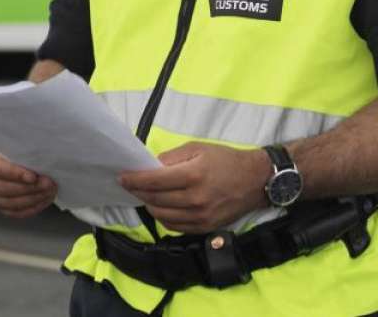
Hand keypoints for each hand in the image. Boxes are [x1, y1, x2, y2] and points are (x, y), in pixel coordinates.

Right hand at [0, 148, 57, 217]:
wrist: (28, 161)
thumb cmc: (25, 150)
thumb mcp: (24, 144)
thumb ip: (27, 149)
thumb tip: (41, 156)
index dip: (14, 174)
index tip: (33, 177)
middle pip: (1, 188)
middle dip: (27, 188)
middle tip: (47, 183)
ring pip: (9, 203)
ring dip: (32, 198)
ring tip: (50, 190)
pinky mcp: (3, 207)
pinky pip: (16, 212)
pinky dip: (32, 207)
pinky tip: (45, 198)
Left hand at [119, 142, 270, 234]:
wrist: (255, 181)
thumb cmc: (226, 160)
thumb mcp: (198, 149)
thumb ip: (172, 158)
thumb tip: (150, 167)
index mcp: (193, 175)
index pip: (154, 181)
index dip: (134, 180)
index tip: (121, 177)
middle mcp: (195, 199)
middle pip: (154, 199)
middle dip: (138, 192)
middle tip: (130, 185)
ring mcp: (200, 217)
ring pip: (161, 215)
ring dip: (148, 205)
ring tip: (144, 196)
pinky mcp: (204, 228)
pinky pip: (174, 226)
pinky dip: (162, 217)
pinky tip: (160, 207)